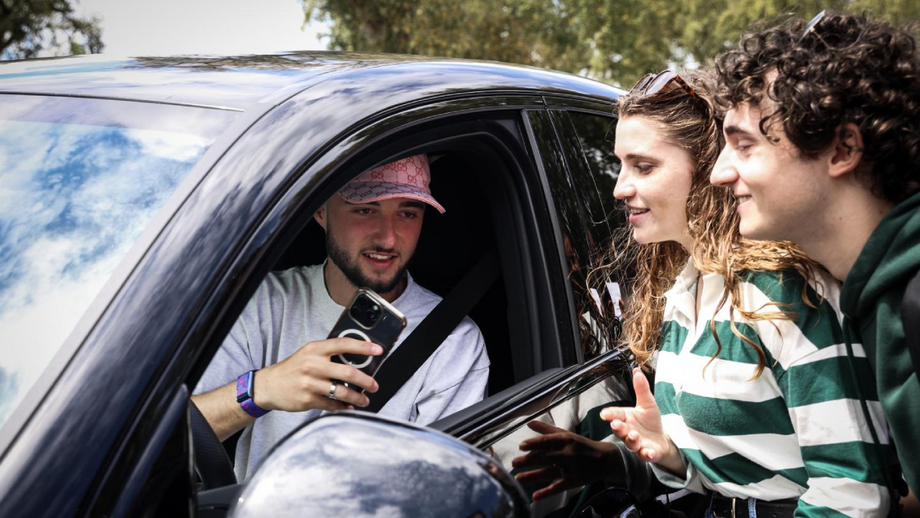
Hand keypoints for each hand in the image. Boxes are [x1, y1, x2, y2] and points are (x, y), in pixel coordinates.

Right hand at [255, 337, 380, 412]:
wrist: (269, 385)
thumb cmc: (293, 368)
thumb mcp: (309, 354)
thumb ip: (329, 354)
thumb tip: (357, 358)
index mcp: (315, 350)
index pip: (344, 344)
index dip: (363, 347)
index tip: (378, 350)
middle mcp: (313, 365)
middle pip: (348, 372)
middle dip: (366, 380)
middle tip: (374, 385)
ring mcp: (310, 383)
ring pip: (342, 392)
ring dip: (357, 398)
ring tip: (365, 400)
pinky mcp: (307, 400)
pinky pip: (332, 405)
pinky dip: (343, 407)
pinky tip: (349, 406)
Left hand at [511, 421, 622, 500]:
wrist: (604, 459)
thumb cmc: (581, 445)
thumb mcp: (566, 434)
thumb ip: (547, 430)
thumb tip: (529, 422)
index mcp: (565, 440)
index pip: (547, 441)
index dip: (534, 443)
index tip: (521, 446)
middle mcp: (567, 453)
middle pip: (545, 457)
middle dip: (528, 461)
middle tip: (514, 464)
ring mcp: (571, 468)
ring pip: (549, 473)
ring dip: (532, 476)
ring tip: (518, 478)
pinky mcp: (574, 481)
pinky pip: (558, 487)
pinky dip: (546, 492)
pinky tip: (534, 496)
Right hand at [600, 368, 682, 474]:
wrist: (660, 440)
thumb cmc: (650, 422)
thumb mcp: (647, 403)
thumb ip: (641, 388)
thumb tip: (637, 370)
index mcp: (626, 418)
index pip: (616, 414)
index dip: (610, 414)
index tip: (605, 413)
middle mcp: (628, 431)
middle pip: (620, 430)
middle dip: (618, 428)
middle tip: (616, 424)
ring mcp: (637, 443)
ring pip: (630, 443)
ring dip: (631, 439)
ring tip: (634, 435)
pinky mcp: (647, 453)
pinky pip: (645, 455)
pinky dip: (646, 454)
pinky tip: (648, 451)